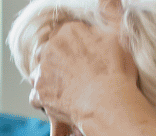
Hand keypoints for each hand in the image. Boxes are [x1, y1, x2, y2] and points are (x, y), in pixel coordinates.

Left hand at [28, 0, 139, 126]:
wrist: (107, 103)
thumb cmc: (116, 70)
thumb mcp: (120, 34)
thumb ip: (110, 11)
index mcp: (68, 31)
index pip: (64, 33)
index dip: (73, 45)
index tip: (83, 56)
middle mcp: (50, 48)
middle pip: (48, 51)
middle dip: (56, 60)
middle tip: (74, 73)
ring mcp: (42, 71)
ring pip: (39, 72)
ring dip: (48, 78)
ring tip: (66, 88)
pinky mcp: (40, 93)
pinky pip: (36, 96)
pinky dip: (44, 100)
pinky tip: (58, 102)